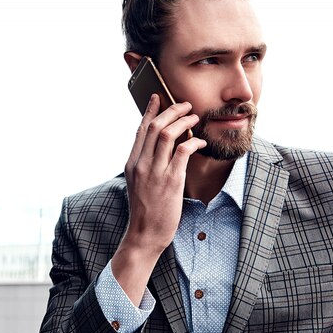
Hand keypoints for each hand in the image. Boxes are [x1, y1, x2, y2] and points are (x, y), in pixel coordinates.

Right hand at [111, 94, 205, 304]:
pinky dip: (193, 142)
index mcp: (132, 163)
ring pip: (166, 134)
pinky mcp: (171, 181)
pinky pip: (183, 152)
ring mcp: (155, 172)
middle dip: (171, 110)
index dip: (150, 111)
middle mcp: (141, 164)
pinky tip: (200, 142)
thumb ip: (146, 165)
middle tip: (185, 104)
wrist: (144, 235)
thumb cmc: (145, 211)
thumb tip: (159, 149)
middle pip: (154, 126)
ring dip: (183, 121)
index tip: (158, 97)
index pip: (140, 130)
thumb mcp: (139, 184)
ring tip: (194, 117)